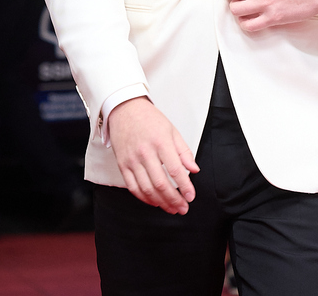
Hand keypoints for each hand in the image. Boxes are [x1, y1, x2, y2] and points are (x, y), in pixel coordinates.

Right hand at [109, 97, 199, 213]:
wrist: (125, 110)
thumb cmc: (149, 119)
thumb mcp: (172, 130)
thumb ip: (184, 152)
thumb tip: (194, 170)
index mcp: (161, 142)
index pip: (175, 170)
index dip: (185, 186)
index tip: (191, 196)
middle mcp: (145, 152)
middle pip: (160, 183)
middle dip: (174, 200)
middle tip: (183, 208)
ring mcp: (132, 160)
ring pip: (146, 189)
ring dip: (161, 202)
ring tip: (171, 208)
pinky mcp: (122, 165)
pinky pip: (133, 187)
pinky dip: (144, 198)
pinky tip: (154, 202)